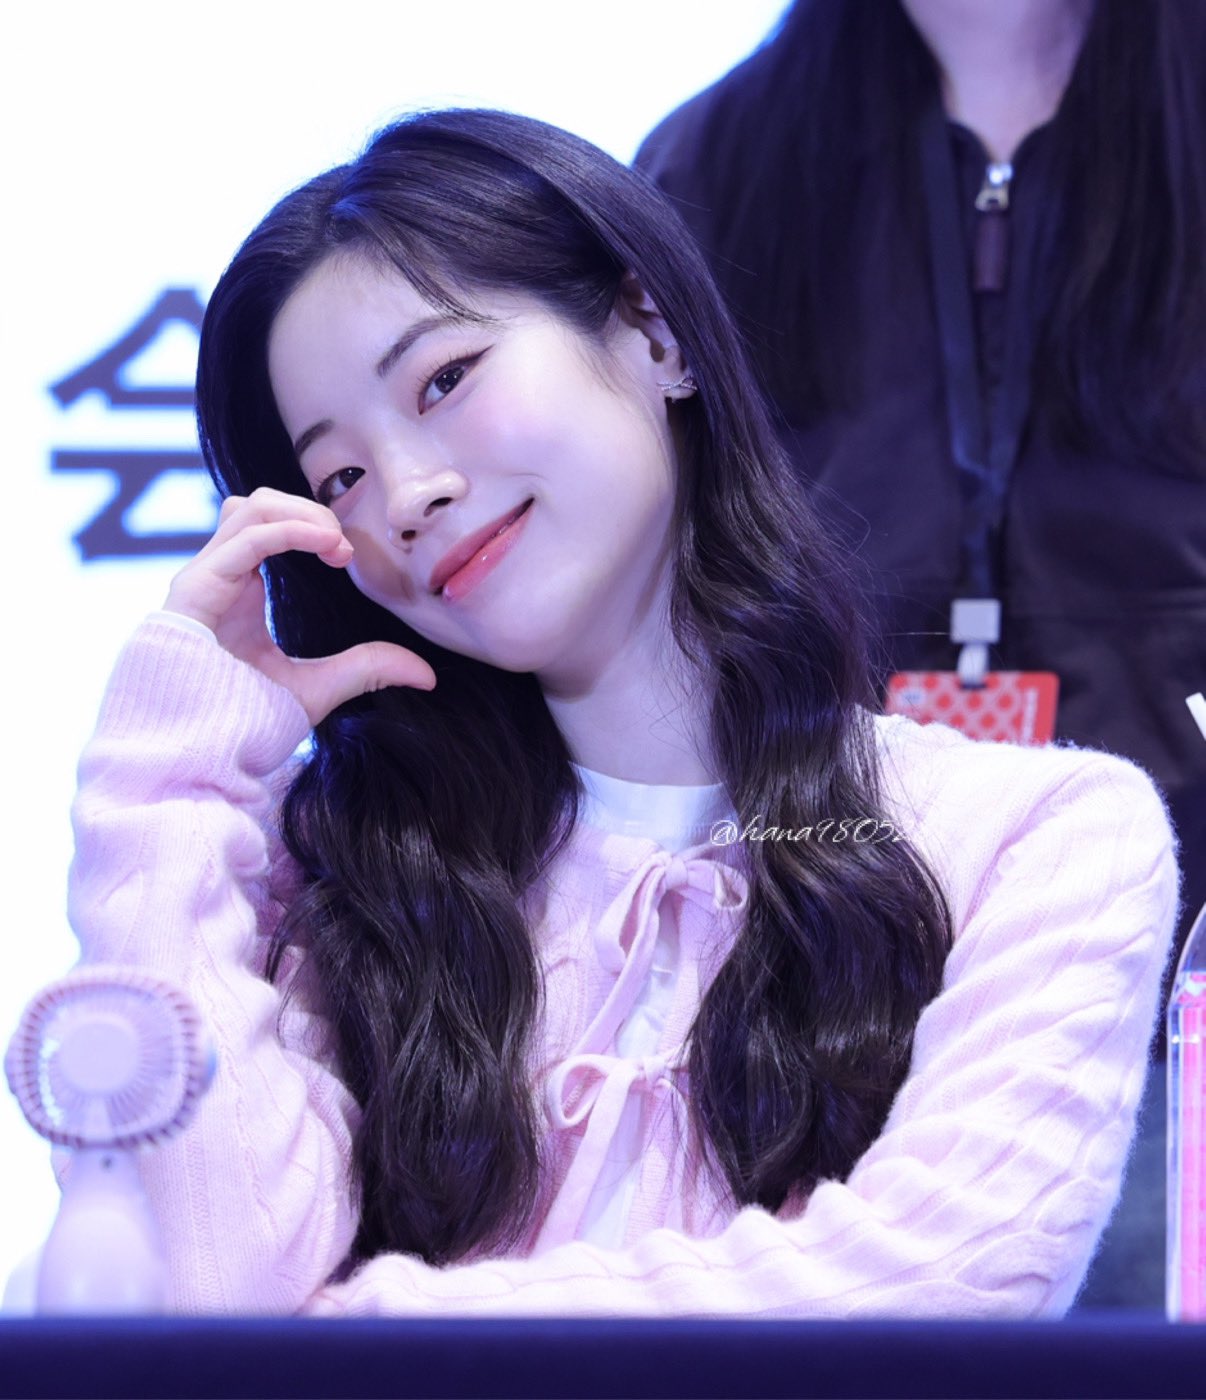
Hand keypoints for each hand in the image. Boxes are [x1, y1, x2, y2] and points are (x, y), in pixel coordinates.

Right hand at [164, 488, 435, 723]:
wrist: (199, 756)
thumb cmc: (245, 723)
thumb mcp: (318, 689)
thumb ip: (366, 669)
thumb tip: (427, 675)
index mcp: (240, 590)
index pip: (268, 524)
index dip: (311, 525)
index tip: (348, 558)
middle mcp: (218, 577)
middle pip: (257, 504)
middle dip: (307, 511)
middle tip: (344, 549)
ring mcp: (203, 581)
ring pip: (248, 508)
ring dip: (300, 514)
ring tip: (335, 546)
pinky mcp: (195, 591)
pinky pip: (246, 539)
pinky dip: (290, 531)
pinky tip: (326, 546)